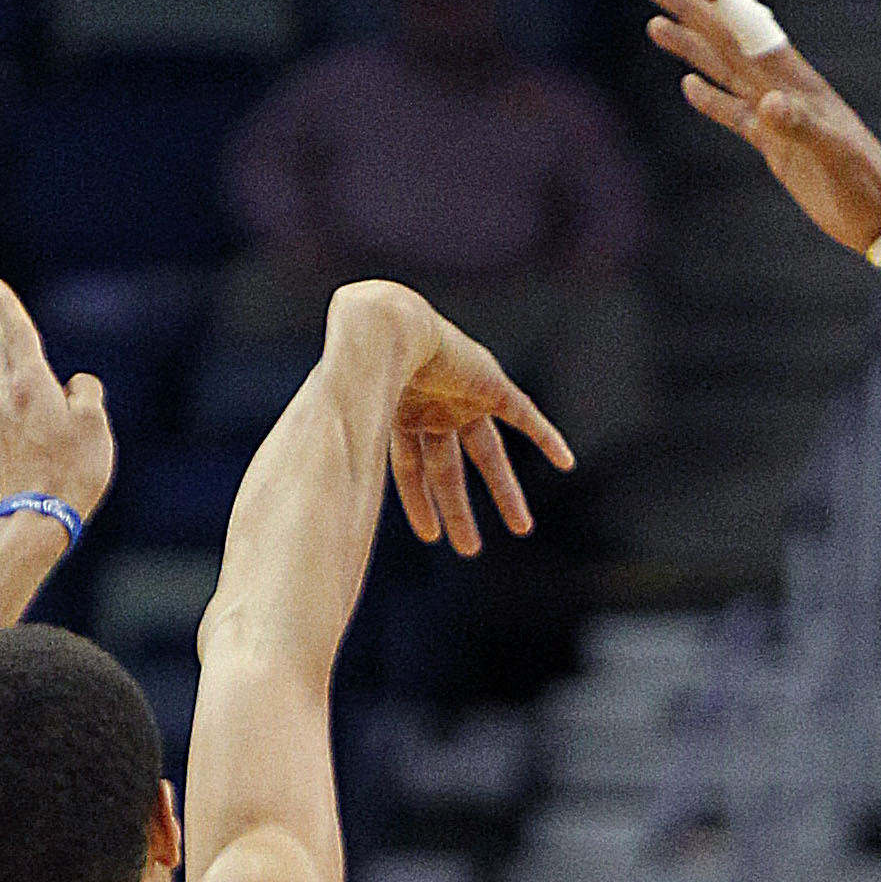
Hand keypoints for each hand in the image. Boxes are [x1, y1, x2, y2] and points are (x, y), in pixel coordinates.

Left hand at [0, 277, 113, 529]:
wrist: (38, 519)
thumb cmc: (71, 470)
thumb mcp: (95, 424)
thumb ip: (87, 393)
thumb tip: (75, 388)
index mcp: (28, 384)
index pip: (17, 334)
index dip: (8, 307)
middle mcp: (5, 396)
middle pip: (0, 349)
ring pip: (2, 375)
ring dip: (5, 354)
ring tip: (6, 339)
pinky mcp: (0, 442)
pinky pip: (9, 403)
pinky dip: (15, 389)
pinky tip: (23, 395)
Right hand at [344, 291, 571, 557]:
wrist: (389, 329)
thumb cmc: (362, 370)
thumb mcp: (348, 428)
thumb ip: (334, 463)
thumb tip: (315, 511)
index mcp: (402, 418)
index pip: (412, 472)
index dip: (421, 505)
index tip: (430, 537)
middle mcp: (433, 410)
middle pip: (450, 471)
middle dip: (459, 511)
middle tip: (470, 551)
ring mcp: (463, 398)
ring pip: (489, 455)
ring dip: (504, 492)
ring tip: (521, 528)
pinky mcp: (491, 386)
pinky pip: (525, 417)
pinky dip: (546, 439)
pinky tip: (566, 464)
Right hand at [645, 0, 880, 262]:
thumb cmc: (866, 182)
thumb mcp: (834, 153)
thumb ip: (800, 125)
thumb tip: (767, 103)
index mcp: (794, 81)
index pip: (748, 27)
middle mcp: (782, 89)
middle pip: (726, 39)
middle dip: (690, 9)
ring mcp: (776, 115)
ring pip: (724, 70)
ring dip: (692, 47)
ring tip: (655, 26)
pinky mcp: (775, 145)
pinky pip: (734, 113)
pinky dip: (710, 99)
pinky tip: (688, 86)